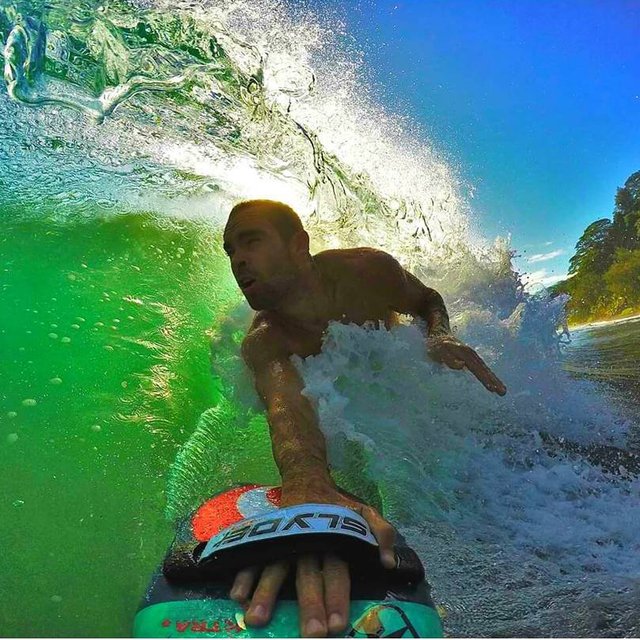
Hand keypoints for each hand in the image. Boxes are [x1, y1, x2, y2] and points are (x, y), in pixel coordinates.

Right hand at [229, 478, 396, 636]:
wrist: (306, 478)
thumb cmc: (337, 504)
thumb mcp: (364, 511)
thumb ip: (380, 532)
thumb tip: (388, 563)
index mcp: (332, 538)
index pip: (336, 571)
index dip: (336, 597)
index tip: (337, 626)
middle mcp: (307, 541)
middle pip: (307, 575)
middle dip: (309, 605)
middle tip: (310, 634)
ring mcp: (283, 540)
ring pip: (275, 567)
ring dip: (266, 593)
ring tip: (256, 619)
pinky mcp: (267, 537)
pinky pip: (253, 555)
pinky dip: (244, 573)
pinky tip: (236, 595)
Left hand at [427, 334, 506, 395]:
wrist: (438, 333)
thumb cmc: (436, 345)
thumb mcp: (438, 351)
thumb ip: (449, 358)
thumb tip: (462, 365)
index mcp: (465, 353)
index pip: (476, 368)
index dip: (484, 378)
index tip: (491, 388)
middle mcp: (471, 355)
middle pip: (484, 369)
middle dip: (494, 381)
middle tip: (503, 392)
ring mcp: (472, 357)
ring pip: (485, 369)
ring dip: (494, 379)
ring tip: (502, 391)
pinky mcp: (471, 359)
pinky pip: (482, 369)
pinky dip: (489, 376)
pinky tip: (493, 384)